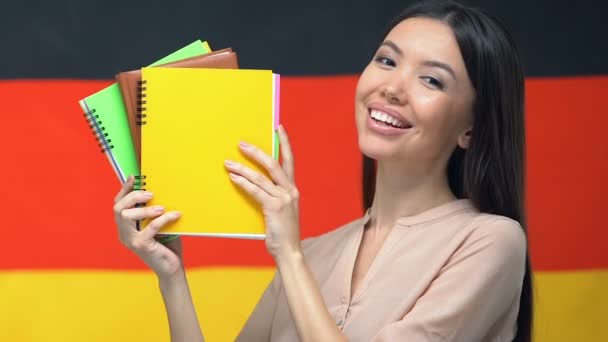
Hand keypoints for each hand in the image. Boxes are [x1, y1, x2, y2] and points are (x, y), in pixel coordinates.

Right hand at [113, 176, 183, 279]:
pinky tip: (175, 215)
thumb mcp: (159, 226)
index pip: (118, 205)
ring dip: (144, 208)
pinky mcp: (141, 246)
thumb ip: (155, 211)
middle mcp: (124, 234)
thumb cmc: (166, 246)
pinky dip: (164, 219)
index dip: (124, 190)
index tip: (134, 177)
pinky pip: (150, 227)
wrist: (171, 269)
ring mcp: (131, 241)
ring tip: (162, 207)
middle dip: (133, 196)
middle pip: (118, 208)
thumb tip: (162, 191)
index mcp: (125, 228)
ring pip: (127, 216)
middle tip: (150, 193)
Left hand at [224, 125, 300, 259]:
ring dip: (242, 168)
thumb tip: (256, 184)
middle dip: (256, 152)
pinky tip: (233, 178)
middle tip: (241, 144)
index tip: (279, 129)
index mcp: (292, 189)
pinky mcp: (274, 207)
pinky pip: (256, 191)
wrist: (289, 251)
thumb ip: (273, 196)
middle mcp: (290, 190)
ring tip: (228, 163)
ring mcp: (283, 198)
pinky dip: (243, 183)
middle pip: (273, 164)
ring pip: (260, 177)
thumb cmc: (283, 232)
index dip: (285, 143)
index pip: (289, 161)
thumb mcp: (282, 210)